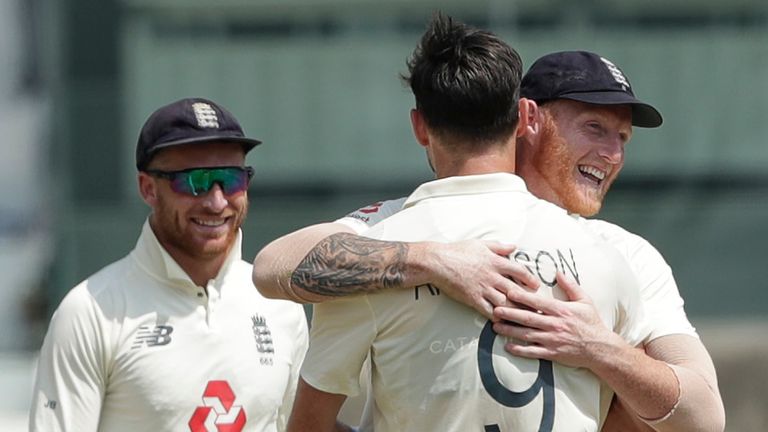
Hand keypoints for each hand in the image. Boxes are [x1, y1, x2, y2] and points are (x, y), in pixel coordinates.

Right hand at [421, 240, 539, 319]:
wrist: (438, 262)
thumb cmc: (458, 251)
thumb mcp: (481, 244)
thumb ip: (499, 247)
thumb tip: (514, 247)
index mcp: (495, 262)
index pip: (519, 271)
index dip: (530, 279)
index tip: (535, 285)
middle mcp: (492, 276)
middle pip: (515, 290)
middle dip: (527, 299)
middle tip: (536, 306)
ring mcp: (483, 289)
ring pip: (504, 302)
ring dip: (515, 311)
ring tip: (523, 317)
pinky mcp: (472, 299)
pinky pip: (488, 310)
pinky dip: (497, 316)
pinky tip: (502, 320)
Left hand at [492, 272, 621, 367]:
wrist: (601, 349)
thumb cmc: (592, 323)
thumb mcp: (585, 301)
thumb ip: (571, 286)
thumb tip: (558, 272)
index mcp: (561, 311)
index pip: (538, 302)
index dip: (522, 297)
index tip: (508, 293)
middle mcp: (555, 325)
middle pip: (528, 318)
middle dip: (510, 313)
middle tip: (495, 309)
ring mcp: (552, 340)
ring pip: (527, 335)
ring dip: (510, 330)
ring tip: (496, 326)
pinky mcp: (552, 353)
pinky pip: (533, 351)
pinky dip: (520, 350)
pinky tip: (508, 346)